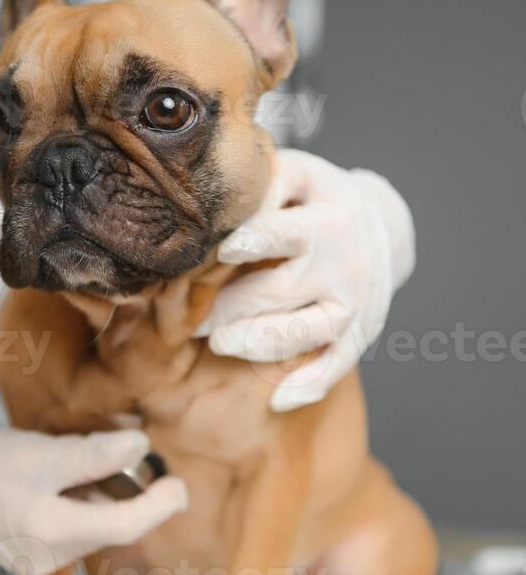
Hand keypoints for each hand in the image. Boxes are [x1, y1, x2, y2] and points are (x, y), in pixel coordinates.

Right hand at [0, 429, 186, 574]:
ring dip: (105, 495)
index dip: (161, 504)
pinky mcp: (33, 552)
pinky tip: (66, 480)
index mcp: (53, 533)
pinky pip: (74, 528)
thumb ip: (90, 455)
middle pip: (114, 526)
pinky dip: (83, 503)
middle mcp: (52, 556)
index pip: (128, 525)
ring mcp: (41, 558)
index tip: (178, 482)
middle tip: (132, 455)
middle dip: (132, 493)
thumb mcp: (36, 454)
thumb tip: (139, 446)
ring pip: (95, 526)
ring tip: (85, 461)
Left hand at [196, 149, 415, 410]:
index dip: (254, 242)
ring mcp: (353, 302)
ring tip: (220, 345)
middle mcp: (342, 264)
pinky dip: (310, 386)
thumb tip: (215, 204)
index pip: (287, 233)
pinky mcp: (361, 332)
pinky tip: (277, 399)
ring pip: (306, 333)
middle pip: (281, 292)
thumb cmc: (321, 198)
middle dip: (230, 308)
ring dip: (258, 344)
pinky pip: (336, 365)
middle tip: (191, 318)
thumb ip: (263, 184)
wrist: (384, 224)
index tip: (222, 250)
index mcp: (326, 220)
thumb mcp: (300, 175)